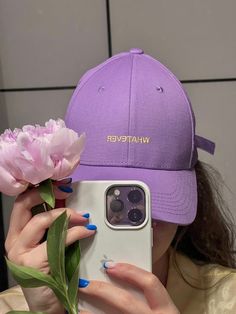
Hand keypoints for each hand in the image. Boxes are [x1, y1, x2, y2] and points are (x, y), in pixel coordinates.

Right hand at [5, 179, 96, 313]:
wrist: (48, 304)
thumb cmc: (51, 272)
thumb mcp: (49, 244)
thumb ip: (54, 226)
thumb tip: (69, 205)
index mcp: (17, 234)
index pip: (22, 203)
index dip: (40, 190)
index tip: (60, 185)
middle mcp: (14, 241)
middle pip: (24, 205)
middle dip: (48, 194)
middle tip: (68, 192)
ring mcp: (21, 253)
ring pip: (42, 220)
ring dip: (67, 215)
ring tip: (83, 217)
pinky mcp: (33, 263)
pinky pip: (58, 239)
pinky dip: (77, 232)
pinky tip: (87, 231)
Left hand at [78, 262, 179, 313]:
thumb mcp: (161, 308)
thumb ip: (147, 295)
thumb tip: (117, 274)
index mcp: (164, 308)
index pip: (150, 283)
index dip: (130, 271)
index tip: (110, 265)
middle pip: (125, 301)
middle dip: (101, 290)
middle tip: (84, 282)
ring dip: (90, 310)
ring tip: (77, 300)